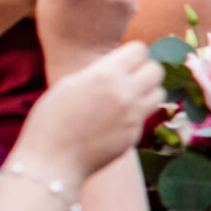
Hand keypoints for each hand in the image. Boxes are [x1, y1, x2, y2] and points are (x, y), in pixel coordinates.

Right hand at [11, 42, 163, 184]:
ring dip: (147, 92)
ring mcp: (134, 115)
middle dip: (145, 71)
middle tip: (130, 78)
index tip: (124, 62)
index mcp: (105, 75)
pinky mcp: (136, 134)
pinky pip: (147, 116)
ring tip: (129, 97)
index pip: (139, 50)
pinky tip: (118, 120)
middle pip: (157, 70)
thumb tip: (119, 67)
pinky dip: (137, 114)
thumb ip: (98, 73)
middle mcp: (125, 93)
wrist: (52, 161)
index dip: (132, 55)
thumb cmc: (51, 120)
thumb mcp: (69, 85)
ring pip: (159, 93)